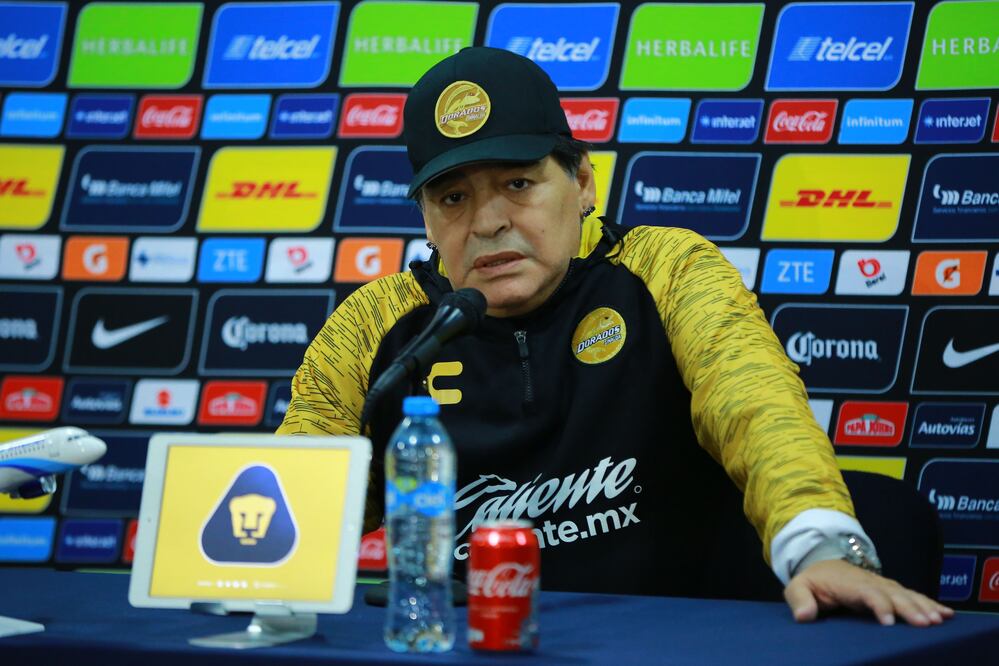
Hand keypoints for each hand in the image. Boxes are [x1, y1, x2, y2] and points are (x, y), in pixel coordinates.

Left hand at [784, 559, 954, 625]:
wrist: (823, 564)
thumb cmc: (813, 581)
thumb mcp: (798, 587)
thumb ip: (800, 600)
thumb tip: (804, 615)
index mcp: (849, 582)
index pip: (866, 592)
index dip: (878, 605)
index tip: (888, 621)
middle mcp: (871, 581)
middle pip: (893, 594)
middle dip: (910, 608)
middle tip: (925, 623)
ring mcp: (884, 585)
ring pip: (907, 594)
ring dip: (924, 606)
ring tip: (940, 619)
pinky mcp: (892, 590)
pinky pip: (913, 596)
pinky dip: (930, 603)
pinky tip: (947, 614)